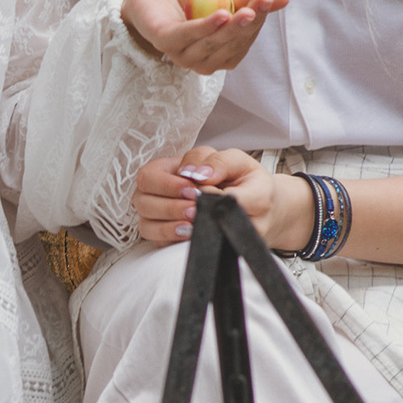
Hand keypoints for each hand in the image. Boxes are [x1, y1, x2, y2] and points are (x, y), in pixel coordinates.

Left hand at [121, 0, 290, 75]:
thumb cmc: (188, 2)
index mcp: (222, 54)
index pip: (245, 40)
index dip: (259, 20)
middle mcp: (205, 61)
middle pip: (232, 43)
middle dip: (249, 23)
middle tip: (263, 2)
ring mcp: (185, 56)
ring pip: (213, 44)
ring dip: (230, 27)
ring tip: (245, 9)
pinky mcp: (166, 43)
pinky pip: (190, 37)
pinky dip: (206, 26)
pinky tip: (221, 14)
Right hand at [133, 145, 282, 246]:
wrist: (260, 209)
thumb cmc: (247, 183)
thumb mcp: (241, 164)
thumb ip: (222, 164)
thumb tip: (201, 178)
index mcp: (176, 168)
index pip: (150, 173)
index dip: (167, 183)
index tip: (192, 190)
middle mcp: (162, 190)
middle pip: (142, 197)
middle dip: (168, 204)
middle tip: (194, 209)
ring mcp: (162, 213)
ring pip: (145, 219)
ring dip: (168, 221)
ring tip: (193, 223)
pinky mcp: (167, 234)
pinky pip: (155, 238)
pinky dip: (170, 236)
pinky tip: (189, 234)